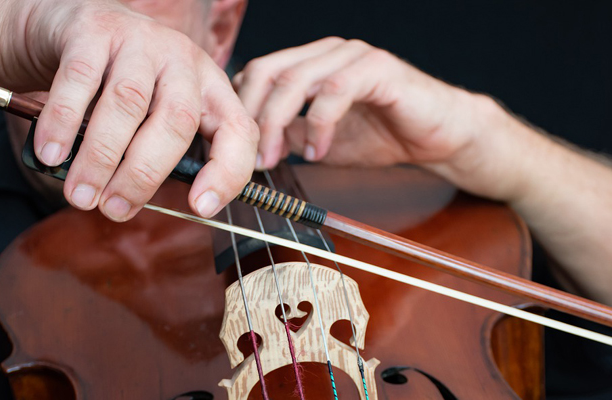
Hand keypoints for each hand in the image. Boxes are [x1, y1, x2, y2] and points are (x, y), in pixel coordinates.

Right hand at [0, 0, 257, 220]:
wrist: (77, 27)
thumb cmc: (121, 85)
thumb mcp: (156, 114)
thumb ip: (160, 153)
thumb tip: (130, 205)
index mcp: (211, 88)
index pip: (238, 130)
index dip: (227, 172)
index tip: (200, 208)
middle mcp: (184, 61)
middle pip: (178, 121)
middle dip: (144, 174)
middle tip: (113, 209)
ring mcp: (143, 41)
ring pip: (129, 102)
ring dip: (102, 157)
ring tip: (80, 195)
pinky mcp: (96, 28)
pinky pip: (80, 80)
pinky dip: (64, 123)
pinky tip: (51, 154)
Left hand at [234, 37, 526, 201]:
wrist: (440, 137)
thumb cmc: (384, 135)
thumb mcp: (320, 140)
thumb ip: (288, 135)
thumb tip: (252, 144)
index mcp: (311, 63)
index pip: (258, 72)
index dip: (241, 109)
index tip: (236, 149)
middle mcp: (328, 52)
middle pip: (268, 71)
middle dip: (252, 117)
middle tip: (251, 158)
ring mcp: (353, 57)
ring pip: (296, 79)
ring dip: (277, 123)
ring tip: (276, 159)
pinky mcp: (379, 69)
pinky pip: (336, 92)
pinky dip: (318, 125)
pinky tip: (318, 151)